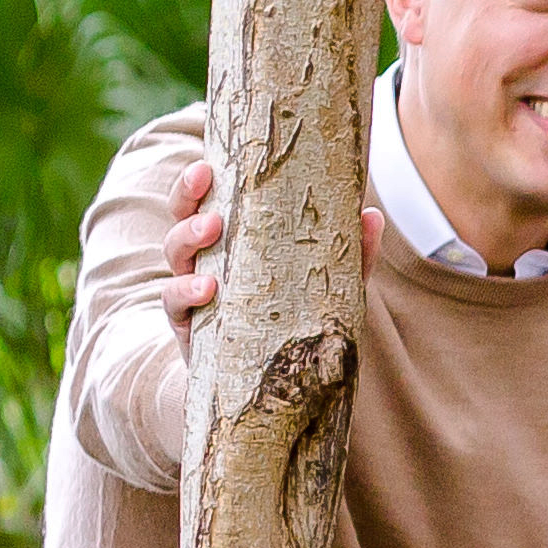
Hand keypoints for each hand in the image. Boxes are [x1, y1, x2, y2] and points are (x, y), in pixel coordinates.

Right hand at [156, 159, 383, 329]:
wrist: (268, 382)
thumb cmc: (291, 320)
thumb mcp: (324, 287)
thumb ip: (348, 256)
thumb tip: (371, 215)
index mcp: (229, 241)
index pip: (204, 201)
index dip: (196, 182)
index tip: (206, 165)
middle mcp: (203, 260)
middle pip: (180, 218)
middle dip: (187, 198)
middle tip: (208, 183)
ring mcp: (192, 291)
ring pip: (176, 256)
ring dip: (188, 237)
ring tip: (211, 230)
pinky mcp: (189, 326)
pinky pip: (175, 303)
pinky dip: (186, 291)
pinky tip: (207, 288)